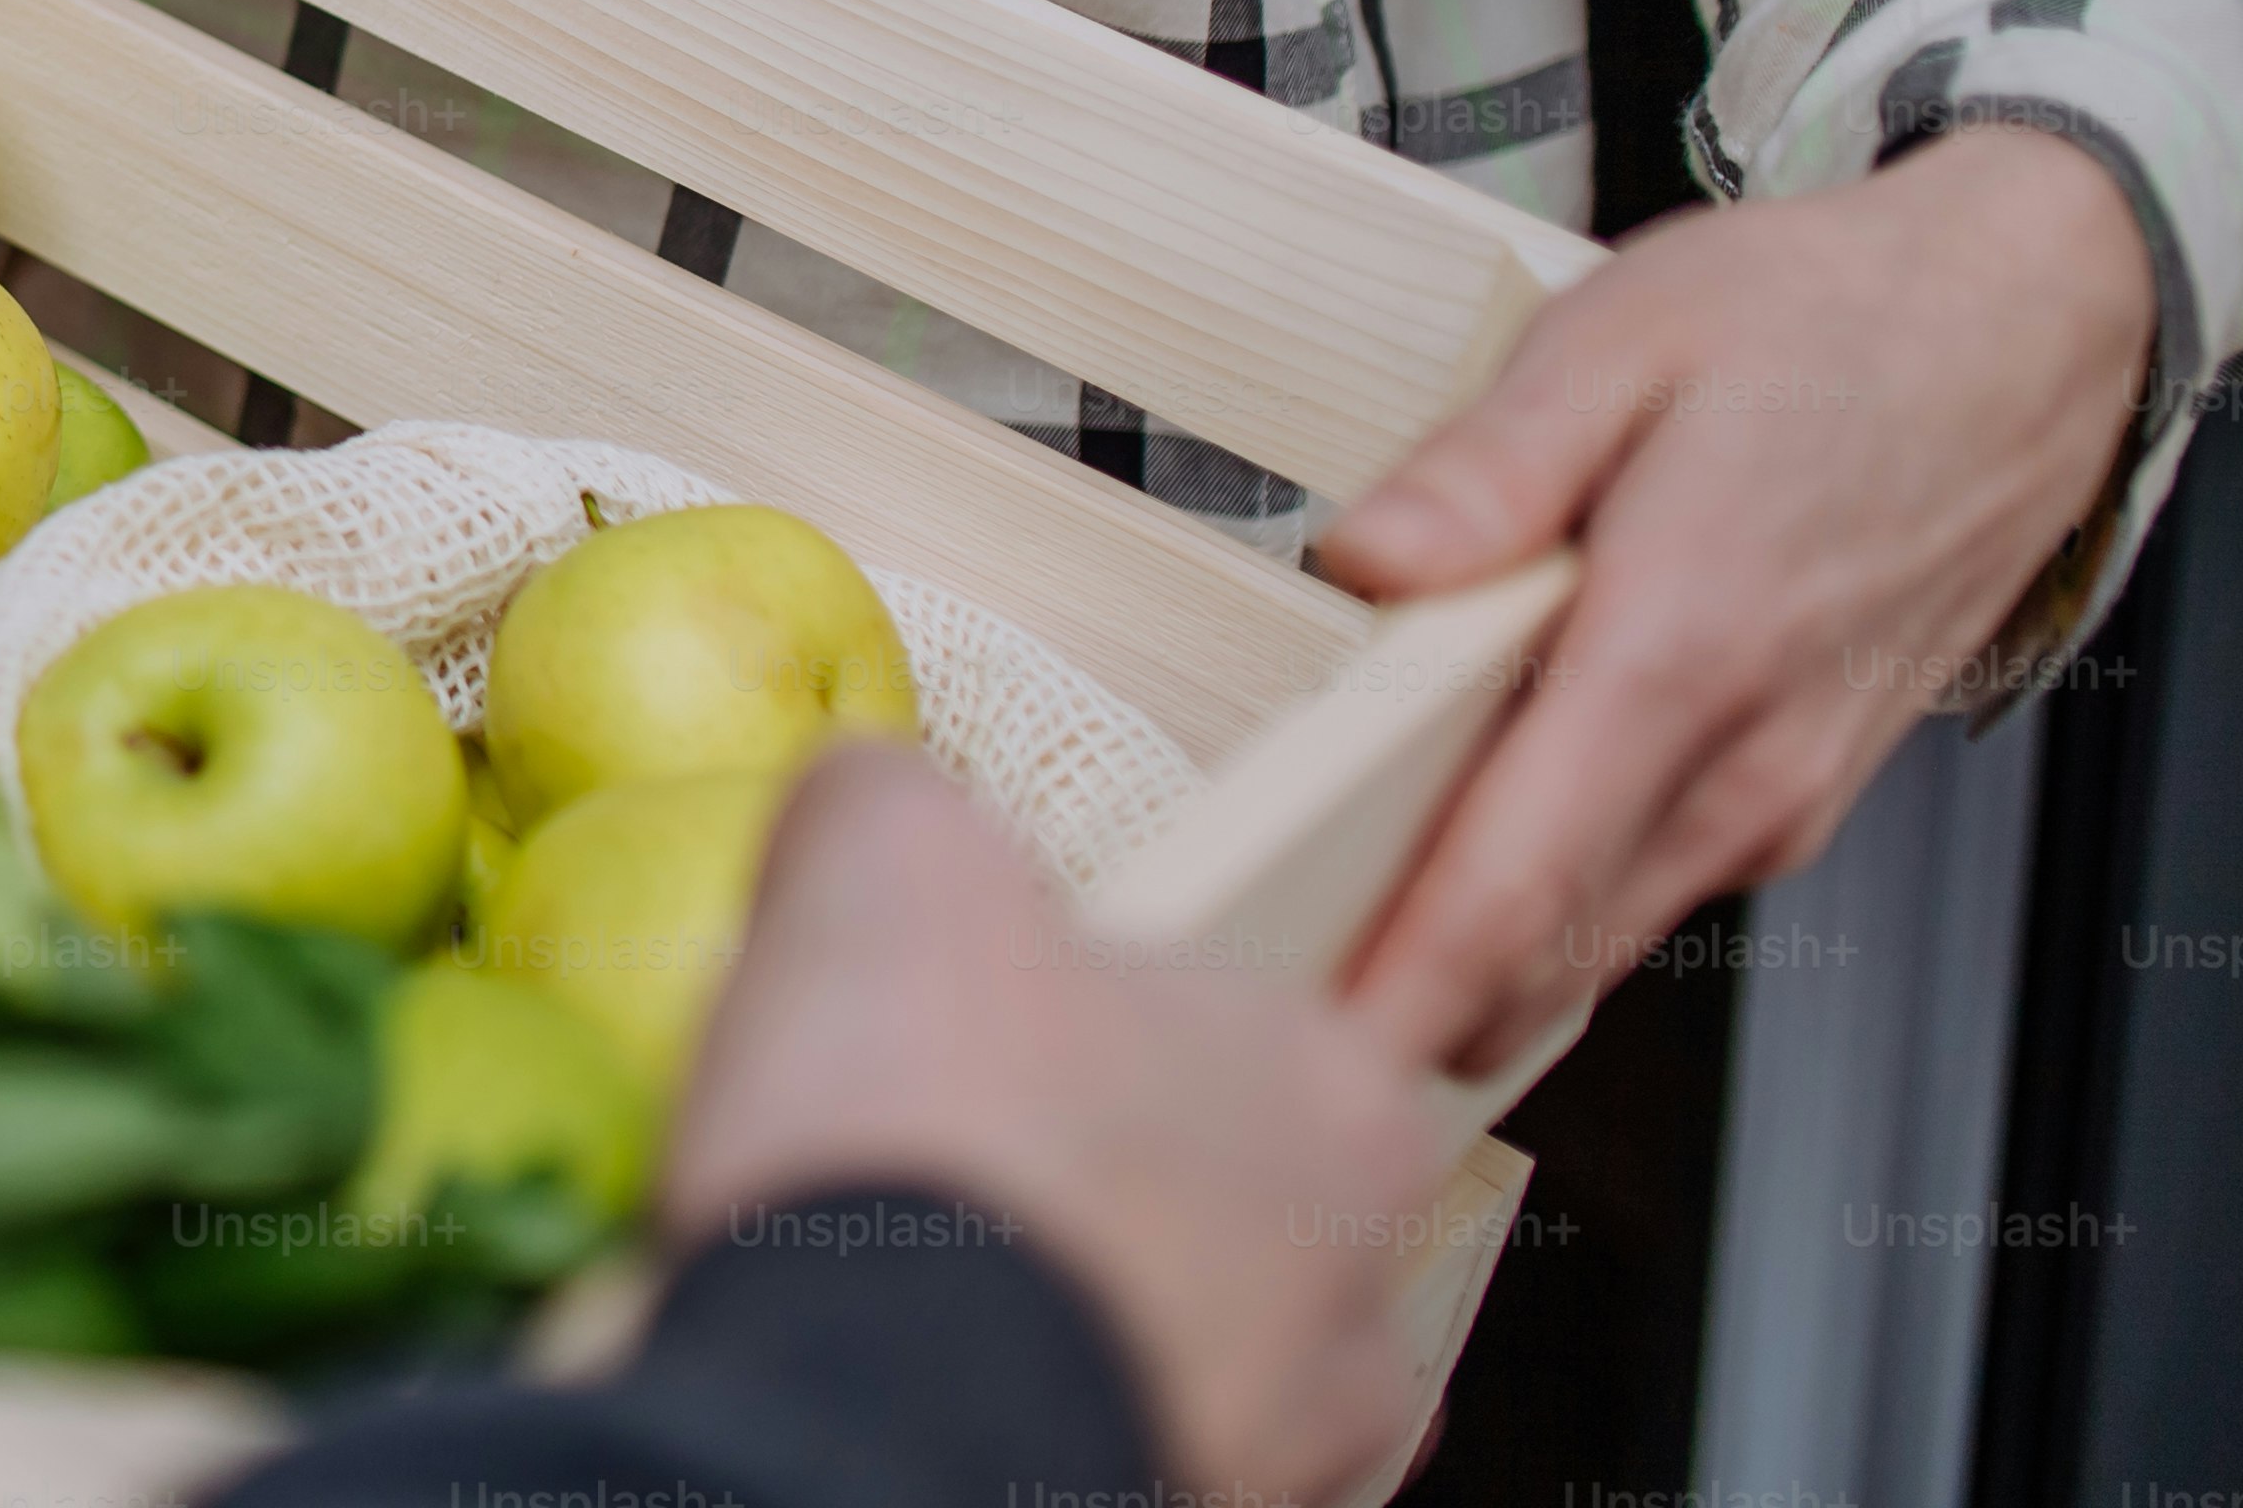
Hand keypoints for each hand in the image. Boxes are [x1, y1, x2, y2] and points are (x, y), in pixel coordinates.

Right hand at [673, 749, 1443, 1505]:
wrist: (884, 1433)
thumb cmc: (930, 1127)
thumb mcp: (881, 858)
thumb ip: (900, 803)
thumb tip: (878, 805)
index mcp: (1342, 1099)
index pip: (1241, 1032)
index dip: (1090, 1028)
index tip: (978, 1049)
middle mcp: (1364, 1296)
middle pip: (1232, 1213)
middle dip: (1109, 1203)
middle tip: (950, 1182)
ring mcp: (1300, 1464)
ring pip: (1200, 1374)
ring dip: (1091, 1344)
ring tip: (930, 1320)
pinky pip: (1132, 1472)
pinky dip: (1052, 1449)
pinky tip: (933, 1414)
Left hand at [1315, 125, 2153, 1074]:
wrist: (2017, 334)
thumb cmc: (1815, 325)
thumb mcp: (1622, 336)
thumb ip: (1487, 466)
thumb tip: (1363, 557)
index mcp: (1678, 648)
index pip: (1518, 886)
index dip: (1398, 984)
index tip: (1289, 1048)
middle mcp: (1742, 756)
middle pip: (1547, 948)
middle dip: (1400, 998)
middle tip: (1242, 1001)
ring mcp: (1782, 789)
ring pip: (1599, 930)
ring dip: (1470, 957)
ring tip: (1310, 929)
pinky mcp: (1796, 789)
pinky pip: (1647, 881)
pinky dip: (1548, 899)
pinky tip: (1451, 846)